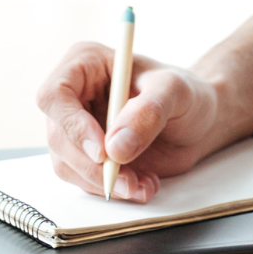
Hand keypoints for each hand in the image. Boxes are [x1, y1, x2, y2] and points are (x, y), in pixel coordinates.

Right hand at [34, 43, 231, 202]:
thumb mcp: (176, 92)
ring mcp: (77, 128)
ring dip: (104, 182)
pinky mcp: (86, 156)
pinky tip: (142, 184)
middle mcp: (74, 96)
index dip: (72, 125)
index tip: (103, 152)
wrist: (197, 121)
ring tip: (143, 183)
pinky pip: (84, 180)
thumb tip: (116, 146)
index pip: (55, 95)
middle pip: (58, 137)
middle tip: (129, 180)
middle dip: (93, 166)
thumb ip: (149, 112)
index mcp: (86, 64)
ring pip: (67, 164)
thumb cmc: (185, 94)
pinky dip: (112, 189)